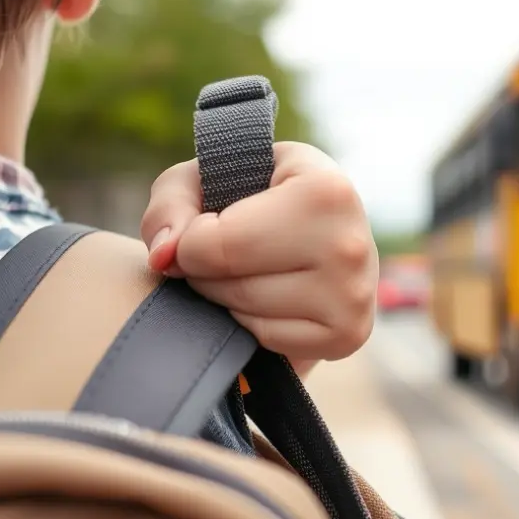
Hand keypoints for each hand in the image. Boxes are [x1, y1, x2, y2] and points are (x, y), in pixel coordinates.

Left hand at [140, 142, 377, 367]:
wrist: (316, 227)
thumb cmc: (254, 198)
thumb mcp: (207, 178)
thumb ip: (171, 203)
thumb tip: (164, 256)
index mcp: (324, 190)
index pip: (221, 242)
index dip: (191, 242)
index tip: (203, 229)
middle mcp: (349, 245)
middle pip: (234, 284)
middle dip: (206, 275)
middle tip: (221, 255)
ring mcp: (354, 296)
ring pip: (249, 315)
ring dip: (227, 300)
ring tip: (247, 271)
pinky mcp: (349, 334)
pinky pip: (269, 339)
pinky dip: (254, 324)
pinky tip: (270, 297)